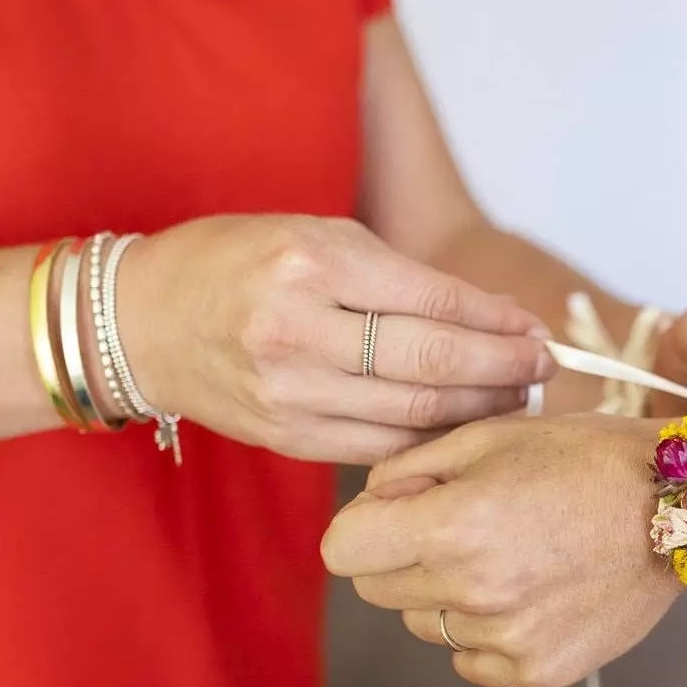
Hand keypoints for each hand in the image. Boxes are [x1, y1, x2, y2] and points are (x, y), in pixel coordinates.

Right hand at [117, 215, 554, 463]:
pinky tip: (462, 428)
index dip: (499, 323)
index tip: (538, 330)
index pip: (435, 301)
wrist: (141, 322)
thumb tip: (498, 318)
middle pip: (432, 364)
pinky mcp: (285, 437)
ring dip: (478, 410)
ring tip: (516, 398)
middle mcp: (297, 331)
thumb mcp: (317, 237)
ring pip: (412, 416)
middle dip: (503, 370)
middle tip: (544, 369)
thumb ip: (403, 278)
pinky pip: (378, 449)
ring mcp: (288, 392)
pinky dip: (430, 441)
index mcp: (311, 263)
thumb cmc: (238, 262)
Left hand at [322, 414, 675, 686]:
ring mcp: (507, 638)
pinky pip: (470, 658)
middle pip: (376, 590)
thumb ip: (411, 467)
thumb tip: (368, 504)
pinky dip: (486, 631)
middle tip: (463, 525)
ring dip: (449, 591)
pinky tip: (533, 590)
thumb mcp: (492, 435)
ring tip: (513, 553)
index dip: (364, 523)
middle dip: (402, 555)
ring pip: (425, 623)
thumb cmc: (586, 456)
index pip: (342, 550)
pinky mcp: (538, 672)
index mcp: (453, 524)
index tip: (401, 510)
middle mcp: (474, 590)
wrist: (680, 505)